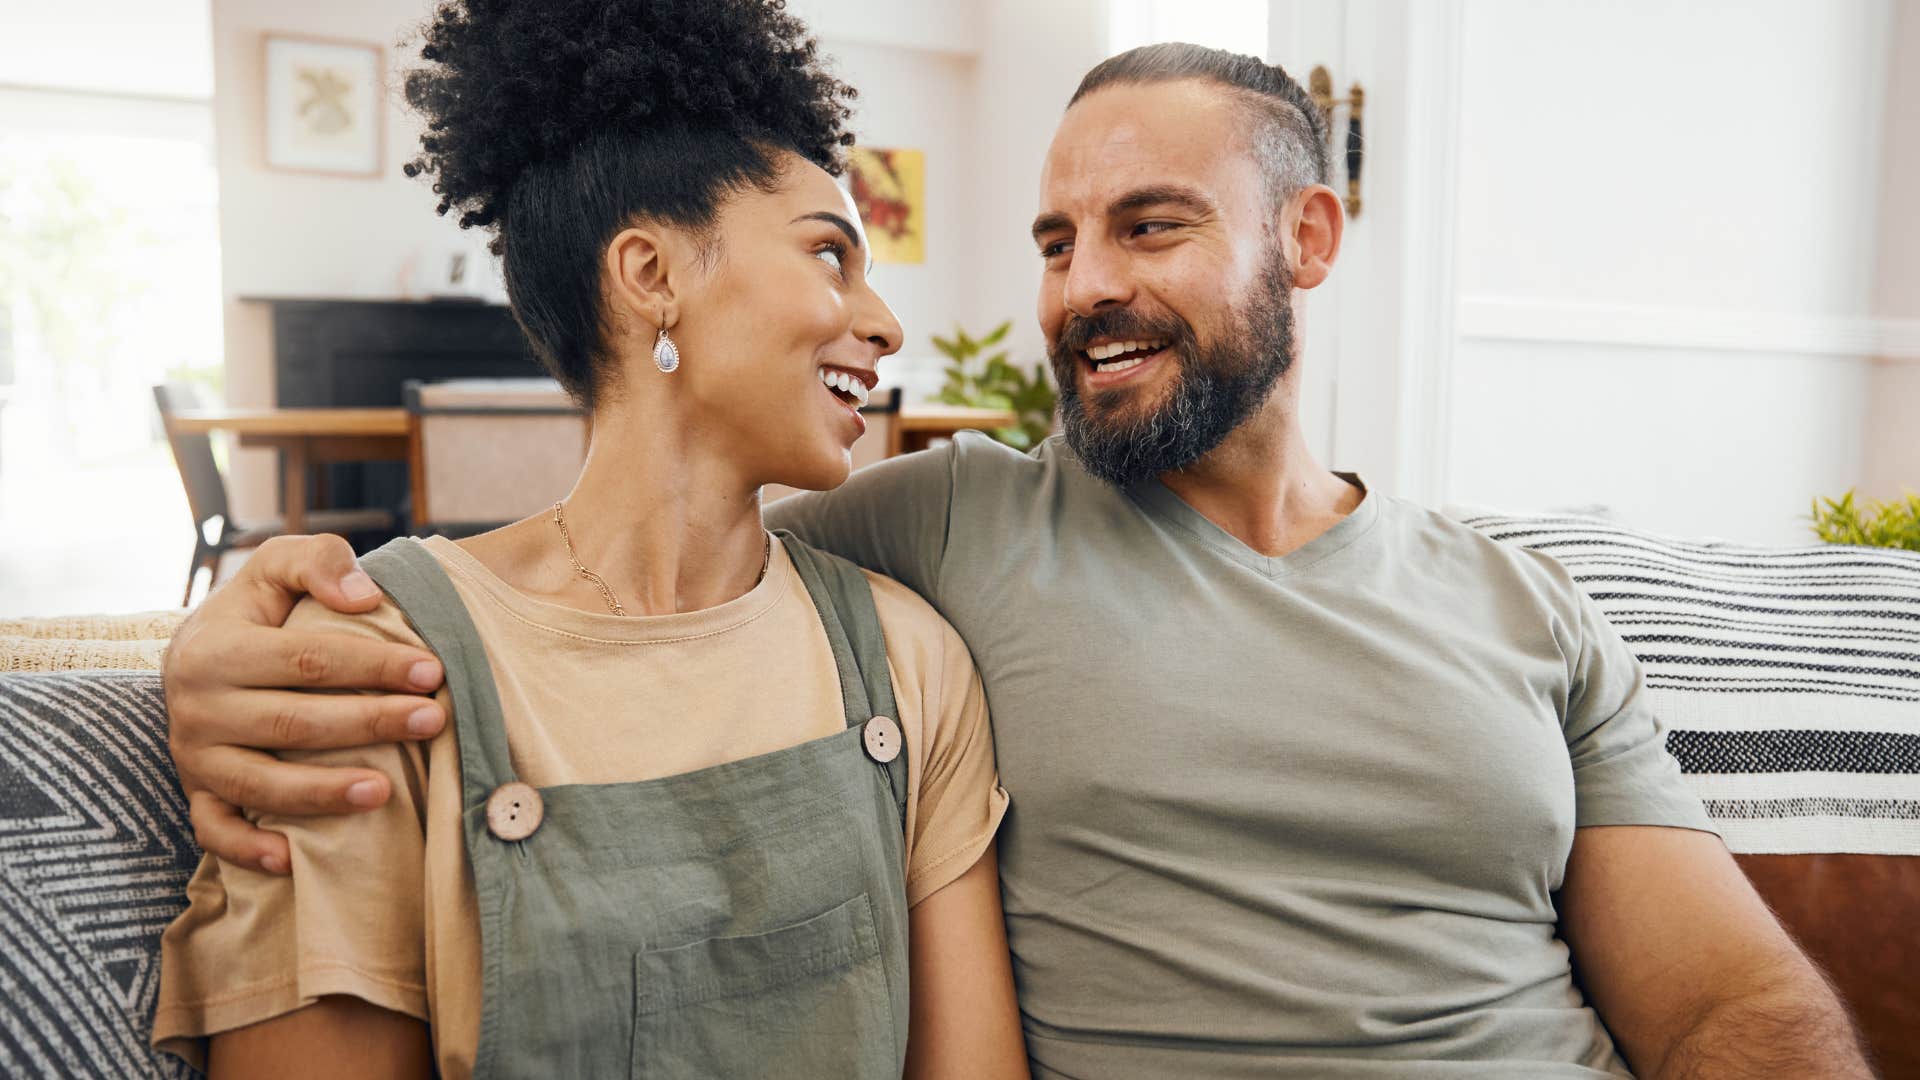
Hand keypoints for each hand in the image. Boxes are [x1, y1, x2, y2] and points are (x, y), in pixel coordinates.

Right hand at [163, 535, 447, 874]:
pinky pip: (214, 830)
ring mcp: (194, 756)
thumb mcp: (276, 567)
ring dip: (323, 793)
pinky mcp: (195, 792)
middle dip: (370, 722)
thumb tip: (363, 597)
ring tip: (385, 791)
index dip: (373, 665)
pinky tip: (293, 861)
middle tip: (434, 719)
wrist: (194, 656)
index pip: (307, 659)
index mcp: (217, 648)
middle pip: (294, 722)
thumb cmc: (257, 611)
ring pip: (260, 784)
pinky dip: (248, 850)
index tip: (434, 670)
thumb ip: (318, 561)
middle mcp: (197, 706)